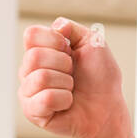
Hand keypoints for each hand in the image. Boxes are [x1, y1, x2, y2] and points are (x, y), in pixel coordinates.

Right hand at [18, 17, 130, 137]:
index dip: (55, 40)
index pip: (31, 34)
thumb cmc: (100, 78)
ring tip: (71, 89)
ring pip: (41, 77)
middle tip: (73, 73)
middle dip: (64, 64)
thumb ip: (73, 28)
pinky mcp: (32, 111)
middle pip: (34, 56)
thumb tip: (57, 26)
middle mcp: (30, 69)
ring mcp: (29, 91)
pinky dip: (64, 100)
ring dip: (66, 83)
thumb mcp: (93, 44)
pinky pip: (46, 98)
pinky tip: (67, 103)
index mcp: (41, 50)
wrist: (108, 107)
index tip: (70, 50)